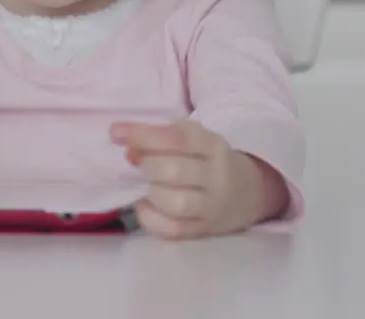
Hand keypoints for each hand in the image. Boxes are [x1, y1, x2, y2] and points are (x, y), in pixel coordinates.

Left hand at [110, 120, 259, 238]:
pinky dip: (151, 218)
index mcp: (213, 146)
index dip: (144, 135)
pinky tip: (146, 206)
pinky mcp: (203, 231)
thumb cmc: (209, 161)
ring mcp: (211, 207)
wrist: (248, 193)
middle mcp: (216, 177)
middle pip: (174, 171)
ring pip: (176, 203)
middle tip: (139, 162)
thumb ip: (162, 138)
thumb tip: (128, 147)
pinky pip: (172, 230)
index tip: (116, 132)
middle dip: (147, 165)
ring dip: (151, 192)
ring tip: (148, 185)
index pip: (178, 139)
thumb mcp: (195, 140)